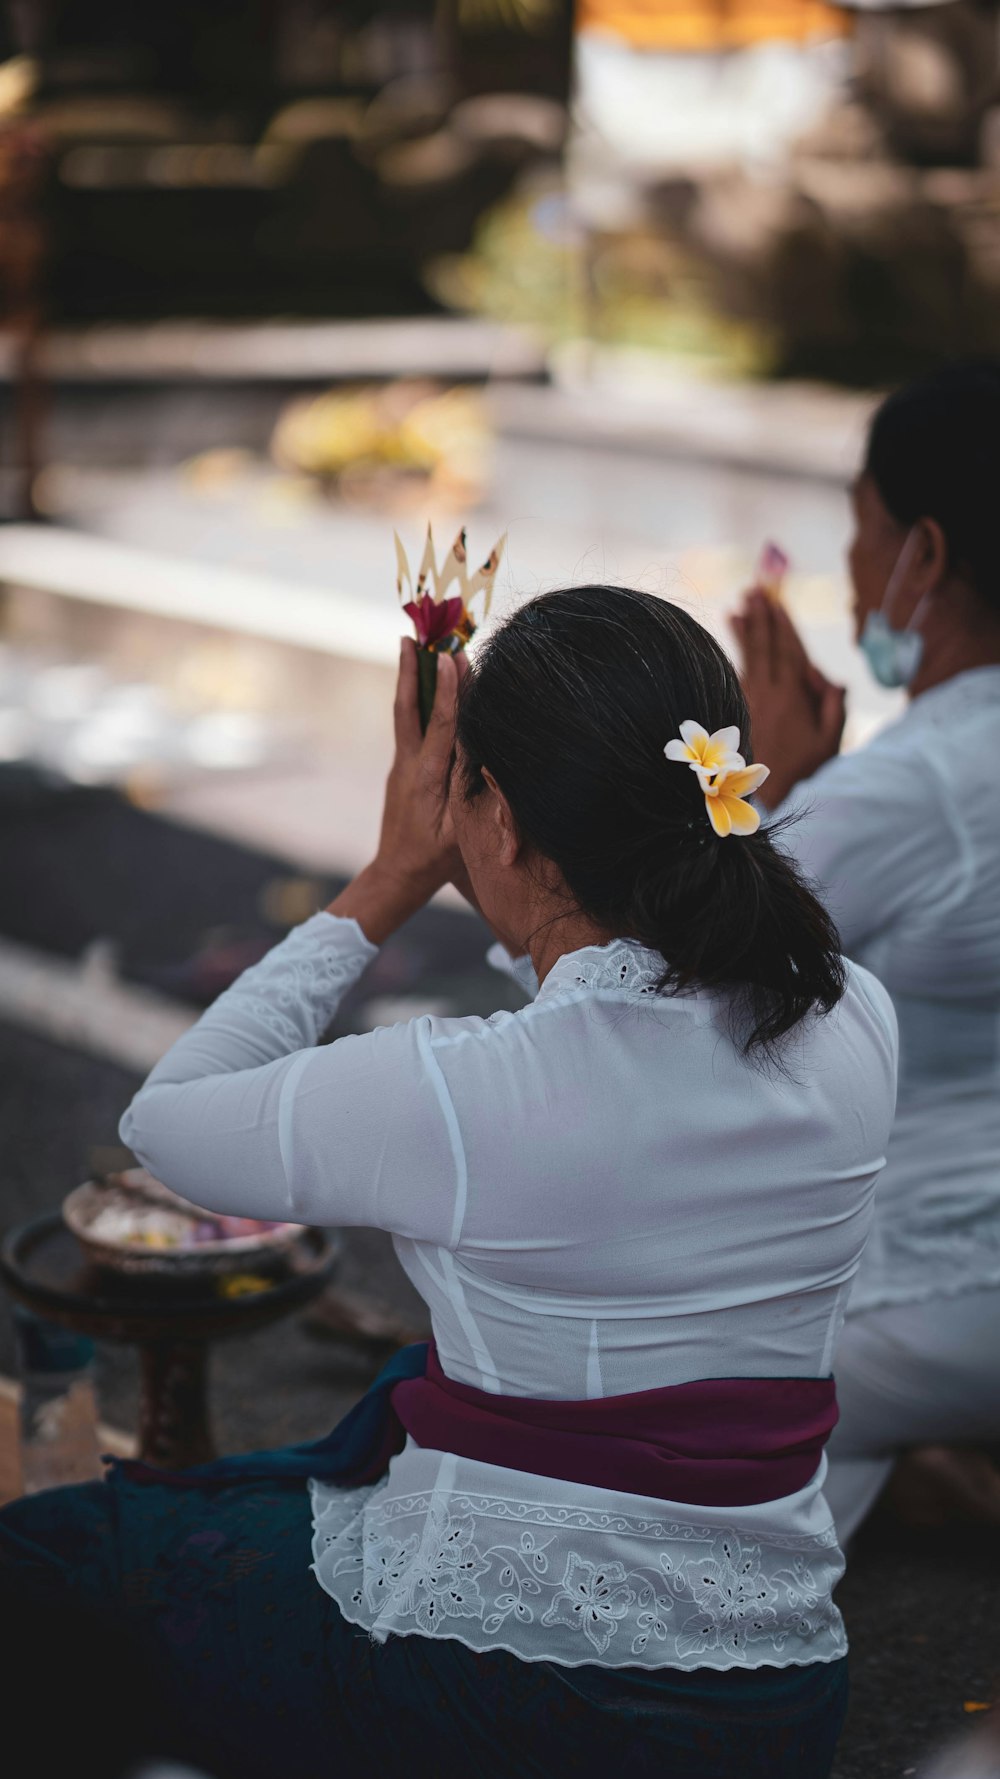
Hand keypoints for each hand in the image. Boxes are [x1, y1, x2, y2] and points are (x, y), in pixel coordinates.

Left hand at [328, 639, 465, 943]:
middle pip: (411, 708)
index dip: (449, 691)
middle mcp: (409, 765)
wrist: (397, 875)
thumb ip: (469, 795)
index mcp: (428, 779)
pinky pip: (408, 725)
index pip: (441, 726)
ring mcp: (402, 766)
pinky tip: (418, 684)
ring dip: (408, 677)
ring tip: (409, 644)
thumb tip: (483, 758)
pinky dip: (413, 699)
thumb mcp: (458, 834)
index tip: (450, 657)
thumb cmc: (435, 861)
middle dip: (414, 670)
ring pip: (404, 713)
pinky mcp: (402, 769)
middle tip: (415, 635)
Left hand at [731, 588, 845, 807]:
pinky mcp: (737, 709)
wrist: (766, 797)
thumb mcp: (830, 742)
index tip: (779, 601)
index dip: (785, 624)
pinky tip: (727, 639)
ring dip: (744, 629)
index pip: (790, 650)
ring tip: (738, 606)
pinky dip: (733, 654)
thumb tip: (833, 677)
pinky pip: (735, 674)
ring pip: (747, 657)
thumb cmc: (805, 771)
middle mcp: (768, 693)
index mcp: (793, 696)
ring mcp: (750, 700)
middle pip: (766, 647)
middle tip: (756, 590)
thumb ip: (834, 707)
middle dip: (762, 616)